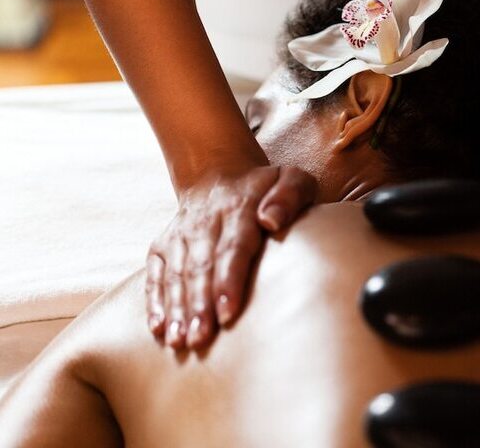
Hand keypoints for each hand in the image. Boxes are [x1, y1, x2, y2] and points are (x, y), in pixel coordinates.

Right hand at [145, 165, 316, 349]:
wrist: (219, 173)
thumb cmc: (266, 187)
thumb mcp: (292, 179)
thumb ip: (289, 196)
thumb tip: (270, 221)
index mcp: (239, 209)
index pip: (233, 248)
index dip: (228, 281)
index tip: (228, 311)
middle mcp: (205, 223)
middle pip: (201, 267)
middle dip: (200, 304)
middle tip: (201, 339)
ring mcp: (181, 234)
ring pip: (177, 274)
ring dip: (177, 308)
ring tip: (180, 341)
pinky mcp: (163, 245)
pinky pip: (156, 274)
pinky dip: (154, 300)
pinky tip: (159, 328)